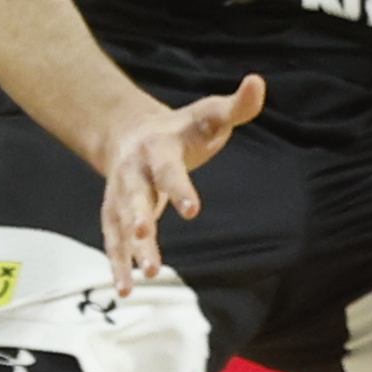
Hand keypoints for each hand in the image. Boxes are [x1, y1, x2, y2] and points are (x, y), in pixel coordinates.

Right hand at [96, 74, 263, 288]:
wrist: (131, 132)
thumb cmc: (183, 128)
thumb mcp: (210, 114)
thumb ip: (236, 105)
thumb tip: (258, 82)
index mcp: (158, 148)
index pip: (169, 170)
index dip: (179, 188)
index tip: (192, 210)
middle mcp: (133, 172)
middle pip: (134, 196)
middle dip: (138, 216)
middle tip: (145, 235)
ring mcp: (120, 195)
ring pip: (120, 223)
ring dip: (128, 249)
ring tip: (144, 276)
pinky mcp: (114, 214)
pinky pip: (112, 241)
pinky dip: (116, 264)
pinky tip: (124, 290)